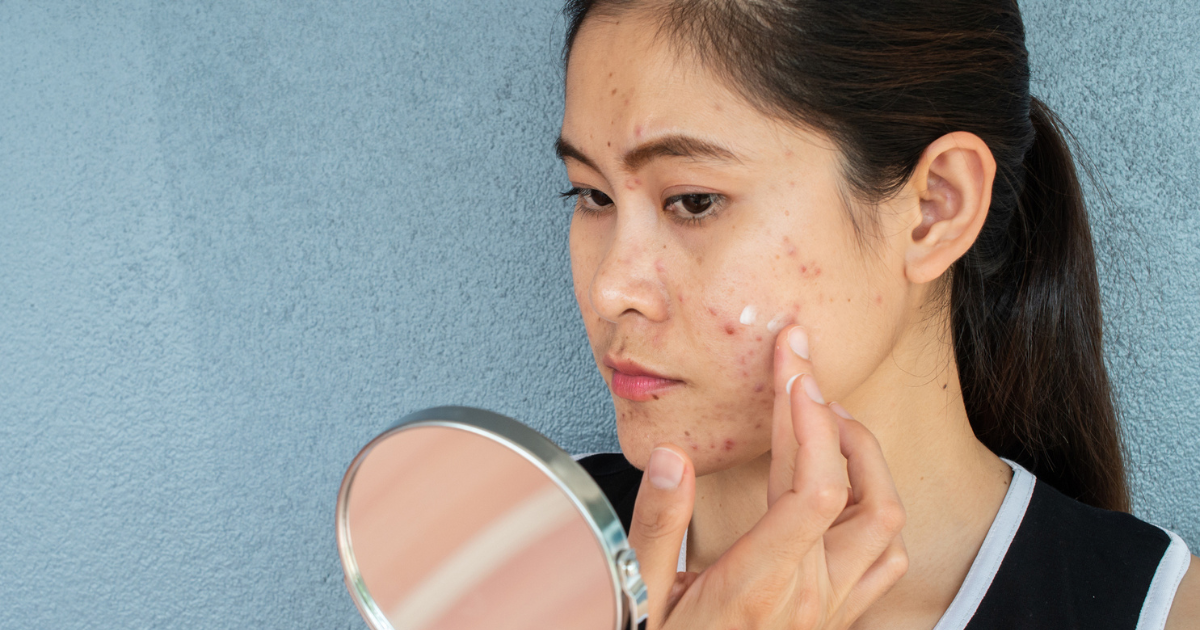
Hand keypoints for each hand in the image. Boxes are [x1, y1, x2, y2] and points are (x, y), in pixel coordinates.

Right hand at [627, 325, 907, 629]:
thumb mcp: (639, 595)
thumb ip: (657, 527)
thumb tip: (673, 458)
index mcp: (759, 584)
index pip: (813, 486)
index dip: (809, 420)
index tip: (792, 372)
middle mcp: (809, 596)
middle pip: (857, 491)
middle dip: (833, 418)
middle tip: (803, 373)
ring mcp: (830, 610)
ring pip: (886, 523)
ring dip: (867, 463)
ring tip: (830, 421)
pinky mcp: (835, 618)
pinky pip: (883, 559)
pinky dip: (875, 510)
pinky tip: (845, 487)